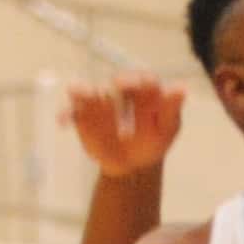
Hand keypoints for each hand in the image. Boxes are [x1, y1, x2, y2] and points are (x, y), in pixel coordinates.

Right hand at [66, 73, 187, 177]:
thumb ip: (171, 109)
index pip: (142, 79)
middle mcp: (119, 90)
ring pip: (90, 91)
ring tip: (80, 93)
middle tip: (117, 88)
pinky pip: (72, 112)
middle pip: (115, 82)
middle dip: (115, 86)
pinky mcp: (83, 115)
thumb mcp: (167, 128)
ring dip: (84, 91)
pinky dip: (66, 114)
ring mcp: (99, 101)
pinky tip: (62, 121)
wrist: (132, 163)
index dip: (140, 80)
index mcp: (143, 89)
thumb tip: (181, 89)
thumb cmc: (153, 140)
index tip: (139, 85)